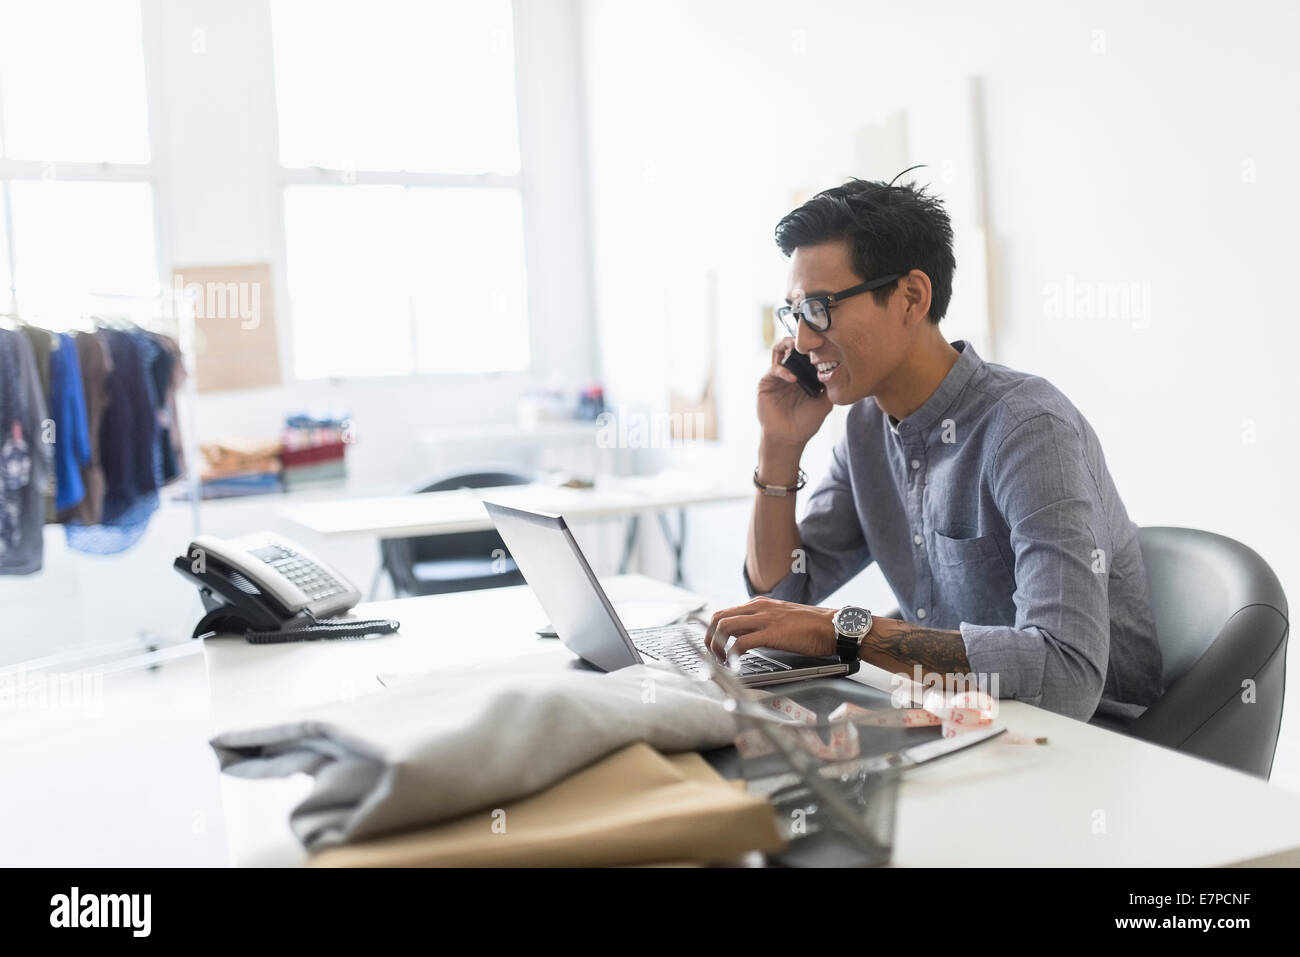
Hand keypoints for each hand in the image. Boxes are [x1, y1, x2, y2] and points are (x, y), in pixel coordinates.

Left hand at [703, 596, 836, 660]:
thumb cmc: (812, 626)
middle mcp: (758, 608)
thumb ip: (762, 623)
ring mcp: (764, 619)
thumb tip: (745, 637)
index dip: (714, 631)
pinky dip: (732, 655)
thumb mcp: (780, 618)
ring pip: (724, 627)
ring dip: (717, 646)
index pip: (725, 612)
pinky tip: (734, 665)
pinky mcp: (771, 633)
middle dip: (709, 638)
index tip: (714, 647)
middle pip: (718, 617)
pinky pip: (740, 643)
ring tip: (721, 662)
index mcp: (759, 604)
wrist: (833, 626)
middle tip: (712, 656)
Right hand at [758, 337, 832, 450]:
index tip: (824, 343)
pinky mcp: (766, 382)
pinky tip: (793, 379)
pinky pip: (774, 369)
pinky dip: (783, 371)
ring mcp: (777, 376)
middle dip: (799, 339)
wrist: (789, 438)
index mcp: (804, 374)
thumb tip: (839, 367)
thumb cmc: (806, 423)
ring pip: (778, 350)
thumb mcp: (825, 403)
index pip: (807, 352)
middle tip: (809, 340)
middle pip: (791, 345)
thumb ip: (830, 385)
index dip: (814, 345)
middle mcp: (790, 371)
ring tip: (797, 348)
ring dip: (787, 344)